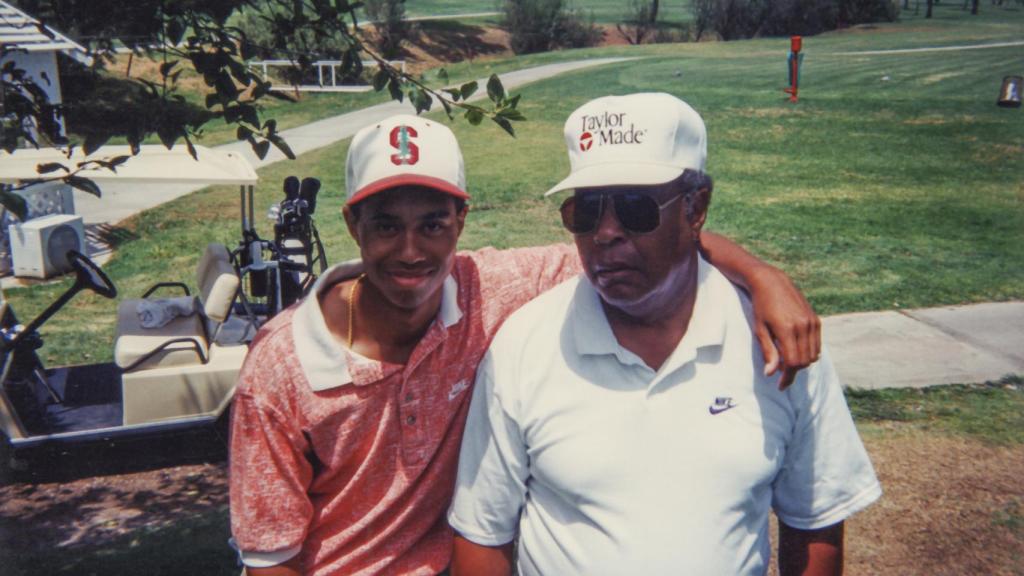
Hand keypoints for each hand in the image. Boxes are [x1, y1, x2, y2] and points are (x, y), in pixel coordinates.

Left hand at [748, 266, 820, 389]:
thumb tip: (771, 374)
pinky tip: (795, 350)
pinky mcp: (816, 320)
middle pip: (805, 361)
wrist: (772, 282)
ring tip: (786, 361)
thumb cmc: (761, 306)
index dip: (787, 377)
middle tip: (781, 374)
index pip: (793, 362)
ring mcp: (812, 322)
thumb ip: (768, 352)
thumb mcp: (759, 329)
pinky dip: (808, 352)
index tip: (780, 386)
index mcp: (787, 329)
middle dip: (793, 372)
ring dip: (802, 363)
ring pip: (813, 355)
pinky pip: (817, 345)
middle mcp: (803, 326)